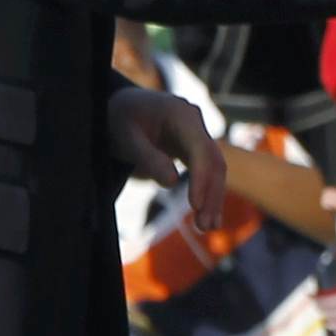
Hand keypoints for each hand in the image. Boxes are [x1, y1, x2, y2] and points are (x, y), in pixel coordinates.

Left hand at [107, 87, 227, 222]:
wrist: (120, 107)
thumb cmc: (120, 120)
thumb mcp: (125, 137)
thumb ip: (147, 157)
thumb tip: (171, 183)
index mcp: (181, 114)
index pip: (200, 149)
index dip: (200, 178)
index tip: (195, 205)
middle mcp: (196, 123)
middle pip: (214, 161)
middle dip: (211, 194)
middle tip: (204, 226)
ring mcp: (197, 135)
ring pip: (215, 169)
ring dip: (213, 198)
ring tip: (206, 227)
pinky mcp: (194, 148)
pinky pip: (206, 172)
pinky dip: (207, 193)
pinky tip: (207, 216)